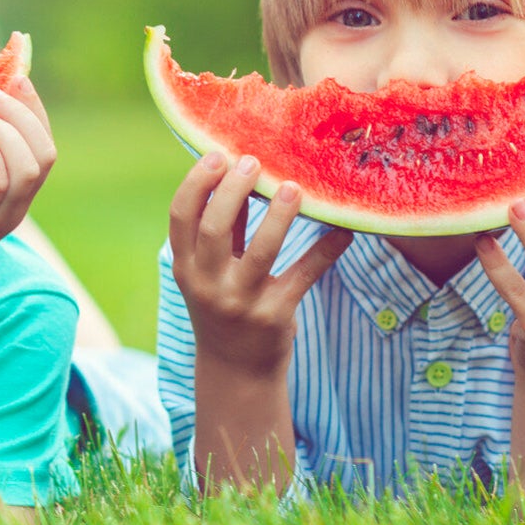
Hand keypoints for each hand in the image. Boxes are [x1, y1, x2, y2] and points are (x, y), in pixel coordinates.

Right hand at [169, 153, 352, 377]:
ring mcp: (240, 301)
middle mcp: (207, 284)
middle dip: (234, 189)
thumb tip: (241, 174)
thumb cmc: (223, 304)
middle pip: (214, 227)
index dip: (197, 182)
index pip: (181, 216)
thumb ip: (222, 230)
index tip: (219, 155)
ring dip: (278, 215)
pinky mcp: (274, 316)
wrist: (236, 370)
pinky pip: (303, 275)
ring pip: (261, 251)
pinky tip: (344, 232)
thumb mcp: (210, 271)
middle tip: (255, 163)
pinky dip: (325, 251)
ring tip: (295, 187)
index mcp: (186, 266)